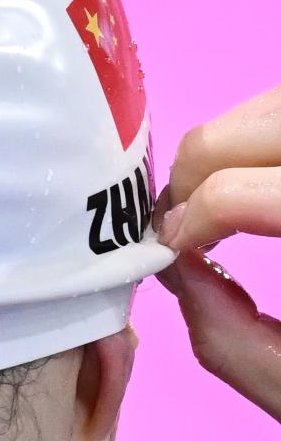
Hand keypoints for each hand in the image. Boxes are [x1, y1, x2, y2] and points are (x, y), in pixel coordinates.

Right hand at [155, 85, 280, 421]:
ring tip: (217, 199)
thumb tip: (177, 268)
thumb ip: (227, 338)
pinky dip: (262, 137)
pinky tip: (261, 182)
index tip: (169, 252)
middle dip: (199, 168)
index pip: (248, 193)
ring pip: (276, 102)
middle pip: (260, 125)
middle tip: (182, 220)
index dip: (191, 218)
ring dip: (229, 145)